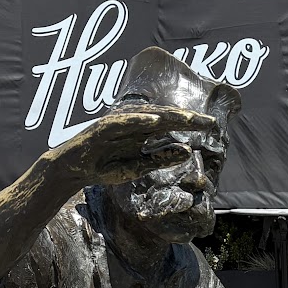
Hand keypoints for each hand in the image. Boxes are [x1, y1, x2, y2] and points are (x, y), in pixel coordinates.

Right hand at [53, 106, 211, 187]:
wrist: (74, 171)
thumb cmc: (106, 167)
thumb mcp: (138, 167)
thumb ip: (160, 159)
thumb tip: (187, 152)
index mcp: (142, 131)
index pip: (171, 124)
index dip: (190, 124)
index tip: (213, 126)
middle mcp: (132, 123)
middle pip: (163, 117)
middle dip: (186, 118)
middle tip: (209, 121)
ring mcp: (118, 124)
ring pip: (146, 116)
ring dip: (168, 116)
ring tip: (189, 118)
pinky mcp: (102, 128)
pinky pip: (122, 122)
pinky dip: (137, 120)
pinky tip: (155, 120)